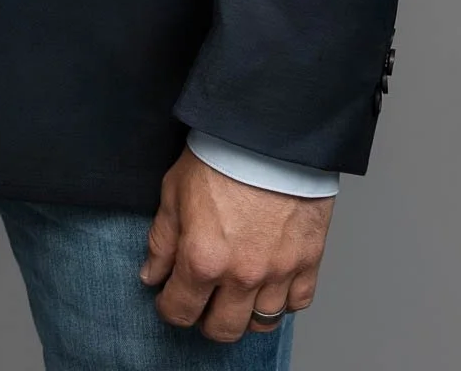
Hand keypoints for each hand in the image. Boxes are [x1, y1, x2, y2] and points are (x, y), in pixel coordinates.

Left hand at [139, 147, 332, 342]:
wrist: (270, 131)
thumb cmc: (221, 154)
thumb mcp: (174, 191)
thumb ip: (162, 241)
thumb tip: (152, 275)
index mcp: (203, 259)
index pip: (179, 311)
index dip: (169, 307)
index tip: (170, 297)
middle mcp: (241, 274)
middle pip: (221, 329)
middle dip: (206, 319)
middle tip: (203, 298)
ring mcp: (278, 271)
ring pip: (261, 323)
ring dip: (245, 313)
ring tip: (237, 292)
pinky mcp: (308, 259)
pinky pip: (297, 302)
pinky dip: (284, 299)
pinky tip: (271, 282)